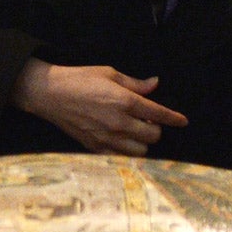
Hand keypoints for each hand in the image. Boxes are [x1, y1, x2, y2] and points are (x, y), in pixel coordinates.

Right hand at [12, 60, 188, 156]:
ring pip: (140, 151)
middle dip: (155, 129)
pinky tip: (121, 142)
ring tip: (134, 132)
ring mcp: (107, 138)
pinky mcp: (95, 147)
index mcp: (124, 101)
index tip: (182, 121)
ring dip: (142, 142)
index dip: (174, 118)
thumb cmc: (78, 79)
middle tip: (147, 121)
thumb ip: (135, 83)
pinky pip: (121, 158)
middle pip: (153, 136)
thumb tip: (155, 84)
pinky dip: (126, 152)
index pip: (158, 114)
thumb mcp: (109, 73)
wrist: (48, 94)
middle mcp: (119, 123)